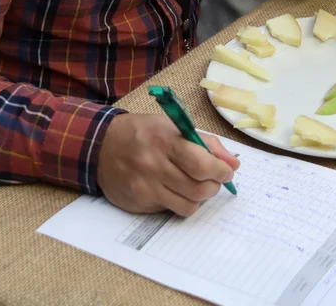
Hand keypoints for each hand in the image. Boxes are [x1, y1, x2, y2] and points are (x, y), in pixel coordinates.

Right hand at [97, 113, 239, 216]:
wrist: (102, 146)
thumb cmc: (143, 132)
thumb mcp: (172, 126)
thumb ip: (205, 142)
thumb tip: (233, 163)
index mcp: (165, 141)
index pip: (201, 164)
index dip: (221, 171)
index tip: (227, 170)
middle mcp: (154, 166)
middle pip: (198, 189)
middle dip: (214, 186)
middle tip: (214, 179)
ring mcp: (145, 187)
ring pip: (188, 205)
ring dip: (200, 197)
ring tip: (195, 184)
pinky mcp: (139, 203)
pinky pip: (170, 210)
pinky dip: (180, 202)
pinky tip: (174, 189)